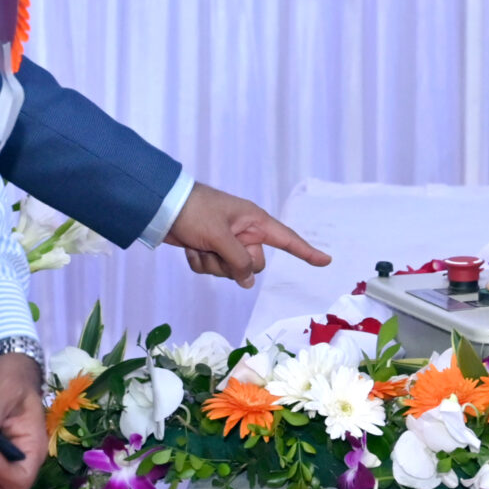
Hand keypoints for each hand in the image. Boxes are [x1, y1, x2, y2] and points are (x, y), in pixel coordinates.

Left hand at [166, 181, 330, 286]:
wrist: (162, 208)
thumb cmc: (195, 212)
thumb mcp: (220, 236)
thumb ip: (238, 260)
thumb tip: (248, 280)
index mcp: (254, 222)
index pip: (287, 239)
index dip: (306, 251)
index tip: (326, 261)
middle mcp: (244, 233)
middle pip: (254, 263)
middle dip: (233, 262)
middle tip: (216, 246)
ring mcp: (227, 243)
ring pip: (230, 270)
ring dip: (212, 263)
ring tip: (199, 244)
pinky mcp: (210, 250)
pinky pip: (212, 269)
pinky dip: (199, 262)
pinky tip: (190, 247)